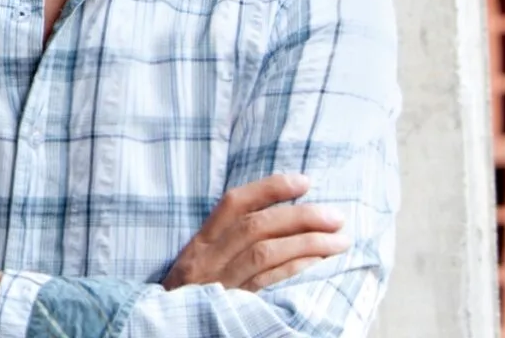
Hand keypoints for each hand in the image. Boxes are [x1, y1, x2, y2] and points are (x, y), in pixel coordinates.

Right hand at [162, 174, 349, 291]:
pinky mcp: (233, 309)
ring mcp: (219, 285)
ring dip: (307, 243)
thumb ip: (226, 243)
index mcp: (200, 243)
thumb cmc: (190, 298)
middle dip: (300, 217)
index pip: (234, 202)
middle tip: (336, 217)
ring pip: (265, 253)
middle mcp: (207, 259)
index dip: (270, 188)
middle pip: (256, 226)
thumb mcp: (198, 266)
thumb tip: (277, 219)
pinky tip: (318, 264)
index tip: (305, 181)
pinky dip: (295, 270)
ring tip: (339, 241)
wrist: (165, 333)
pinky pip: (268, 284)